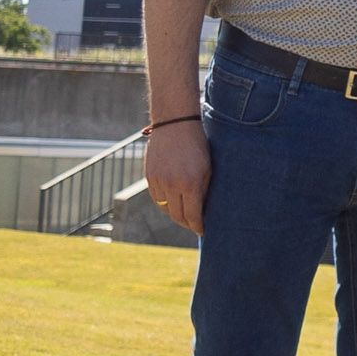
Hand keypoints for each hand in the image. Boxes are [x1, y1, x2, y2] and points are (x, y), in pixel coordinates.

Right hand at [145, 118, 209, 233]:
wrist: (175, 125)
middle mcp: (172, 185)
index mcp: (190, 183)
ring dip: (175, 213)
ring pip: (165, 208)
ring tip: (184, 214)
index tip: (202, 231)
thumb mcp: (207, 168)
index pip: (192, 215)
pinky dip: (164, 203)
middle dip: (186, 223)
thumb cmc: (197, 145)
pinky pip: (156, 197)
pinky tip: (173, 202)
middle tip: (194, 225)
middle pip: (177, 215)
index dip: (197, 226)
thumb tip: (202, 210)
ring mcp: (158, 181)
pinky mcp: (149, 177)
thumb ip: (203, 190)